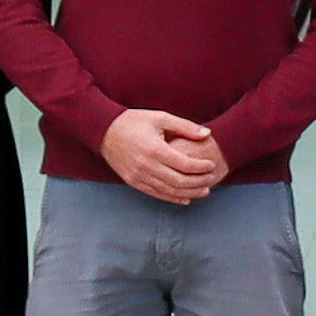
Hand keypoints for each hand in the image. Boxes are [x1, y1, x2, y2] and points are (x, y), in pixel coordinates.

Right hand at [102, 108, 222, 203]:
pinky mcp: (132, 181)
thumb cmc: (133, 121)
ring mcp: (137, 176)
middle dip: (199, 182)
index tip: (212, 165)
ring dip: (189, 193)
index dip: (201, 167)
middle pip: (179, 181)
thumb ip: (185, 127)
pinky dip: (172, 198)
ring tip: (204, 191)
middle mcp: (146, 165)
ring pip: (169, 191)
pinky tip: (185, 198)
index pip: (184, 164)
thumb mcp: (160, 118)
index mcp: (154, 149)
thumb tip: (208, 134)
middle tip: (212, 180)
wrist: (103, 130)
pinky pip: (155, 194)